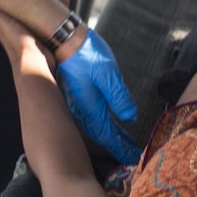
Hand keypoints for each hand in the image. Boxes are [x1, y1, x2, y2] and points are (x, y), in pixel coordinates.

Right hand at [56, 29, 138, 161]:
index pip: (109, 135)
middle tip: (132, 155)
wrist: (63, 39)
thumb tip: (130, 118)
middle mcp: (83, 109)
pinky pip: (92, 116)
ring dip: (111, 135)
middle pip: (103, 134)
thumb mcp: (108, 74)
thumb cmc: (86, 53)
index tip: (133, 158)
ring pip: (97, 125)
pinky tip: (108, 123)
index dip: (121, 147)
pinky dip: (103, 124)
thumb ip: (119, 97)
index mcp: (91, 107)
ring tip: (123, 141)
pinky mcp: (78, 94)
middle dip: (118, 144)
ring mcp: (78, 102)